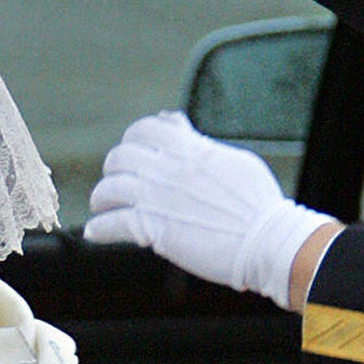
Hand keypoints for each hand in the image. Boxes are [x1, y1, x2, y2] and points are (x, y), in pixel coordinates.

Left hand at [84, 110, 335, 308]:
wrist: (268, 242)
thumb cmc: (257, 204)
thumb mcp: (231, 159)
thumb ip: (196, 142)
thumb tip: (172, 122)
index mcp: (189, 149)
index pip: (143, 130)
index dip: (131, 140)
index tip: (132, 152)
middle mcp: (167, 170)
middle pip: (119, 158)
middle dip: (114, 170)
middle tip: (116, 182)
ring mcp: (158, 199)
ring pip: (109, 189)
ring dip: (101, 198)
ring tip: (102, 206)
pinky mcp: (154, 230)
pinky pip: (112, 225)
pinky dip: (99, 230)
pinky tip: (95, 233)